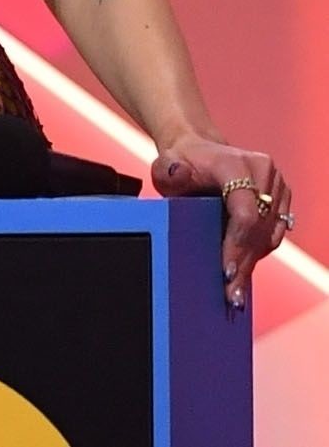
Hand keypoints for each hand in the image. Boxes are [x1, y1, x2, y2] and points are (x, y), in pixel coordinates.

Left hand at [151, 137, 291, 308]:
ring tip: (236, 291)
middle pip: (259, 228)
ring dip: (252, 262)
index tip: (225, 273)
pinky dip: (259, 252)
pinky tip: (244, 272)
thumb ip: (168, 171)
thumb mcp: (166, 165)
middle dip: (243, 263)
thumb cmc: (180, 162)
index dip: (237, 245)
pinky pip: (275, 231)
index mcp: (235, 163)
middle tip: (231, 295)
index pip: (245, 212)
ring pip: (270, 233)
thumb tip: (177, 174)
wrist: (198, 151)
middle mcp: (261, 170)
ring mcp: (275, 182)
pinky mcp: (280, 195)